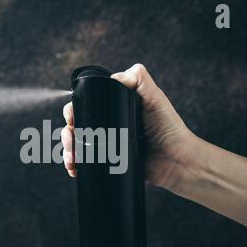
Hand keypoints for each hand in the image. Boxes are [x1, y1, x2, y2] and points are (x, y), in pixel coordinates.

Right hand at [61, 63, 195, 189]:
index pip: (87, 105)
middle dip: (68, 133)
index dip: (74, 110)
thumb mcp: (155, 98)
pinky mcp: (109, 164)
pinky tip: (74, 169)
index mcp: (114, 108)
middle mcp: (108, 125)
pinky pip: (87, 164)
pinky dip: (76, 166)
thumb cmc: (169, 129)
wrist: (178, 161)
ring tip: (72, 159)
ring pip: (78, 146)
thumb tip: (114, 77)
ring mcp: (108, 145)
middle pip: (77, 126)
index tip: (71, 117)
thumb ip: (139, 80)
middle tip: (70, 139)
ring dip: (69, 151)